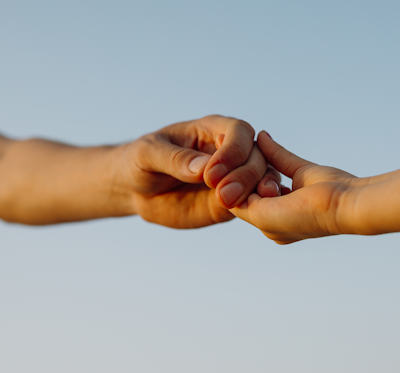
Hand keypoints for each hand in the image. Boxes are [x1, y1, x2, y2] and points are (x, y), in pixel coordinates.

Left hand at [118, 115, 280, 228]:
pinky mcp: (233, 201)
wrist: (137, 190)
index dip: (232, 151)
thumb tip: (202, 168)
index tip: (211, 175)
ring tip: (242, 205)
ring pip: (261, 179)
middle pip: (255, 156)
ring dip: (257, 192)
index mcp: (212, 129)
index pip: (237, 132)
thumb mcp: (147, 155)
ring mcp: (234, 176)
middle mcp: (230, 151)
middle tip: (223, 196)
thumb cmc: (140, 162)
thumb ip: (175, 159)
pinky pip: (252, 203)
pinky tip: (251, 216)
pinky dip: (255, 208)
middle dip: (245, 175)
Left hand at [231, 131, 365, 243]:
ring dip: (252, 160)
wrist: (344, 206)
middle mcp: (283, 210)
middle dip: (238, 173)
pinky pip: (281, 157)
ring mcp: (295, 191)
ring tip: (234, 145)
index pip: (244, 205)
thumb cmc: (304, 217)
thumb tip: (225, 191)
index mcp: (274, 227)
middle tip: (219, 154)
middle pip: (253, 188)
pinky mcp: (306, 172)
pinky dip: (269, 147)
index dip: (228, 189)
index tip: (212, 173)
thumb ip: (244, 204)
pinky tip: (259, 136)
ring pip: (266, 172)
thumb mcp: (264, 216)